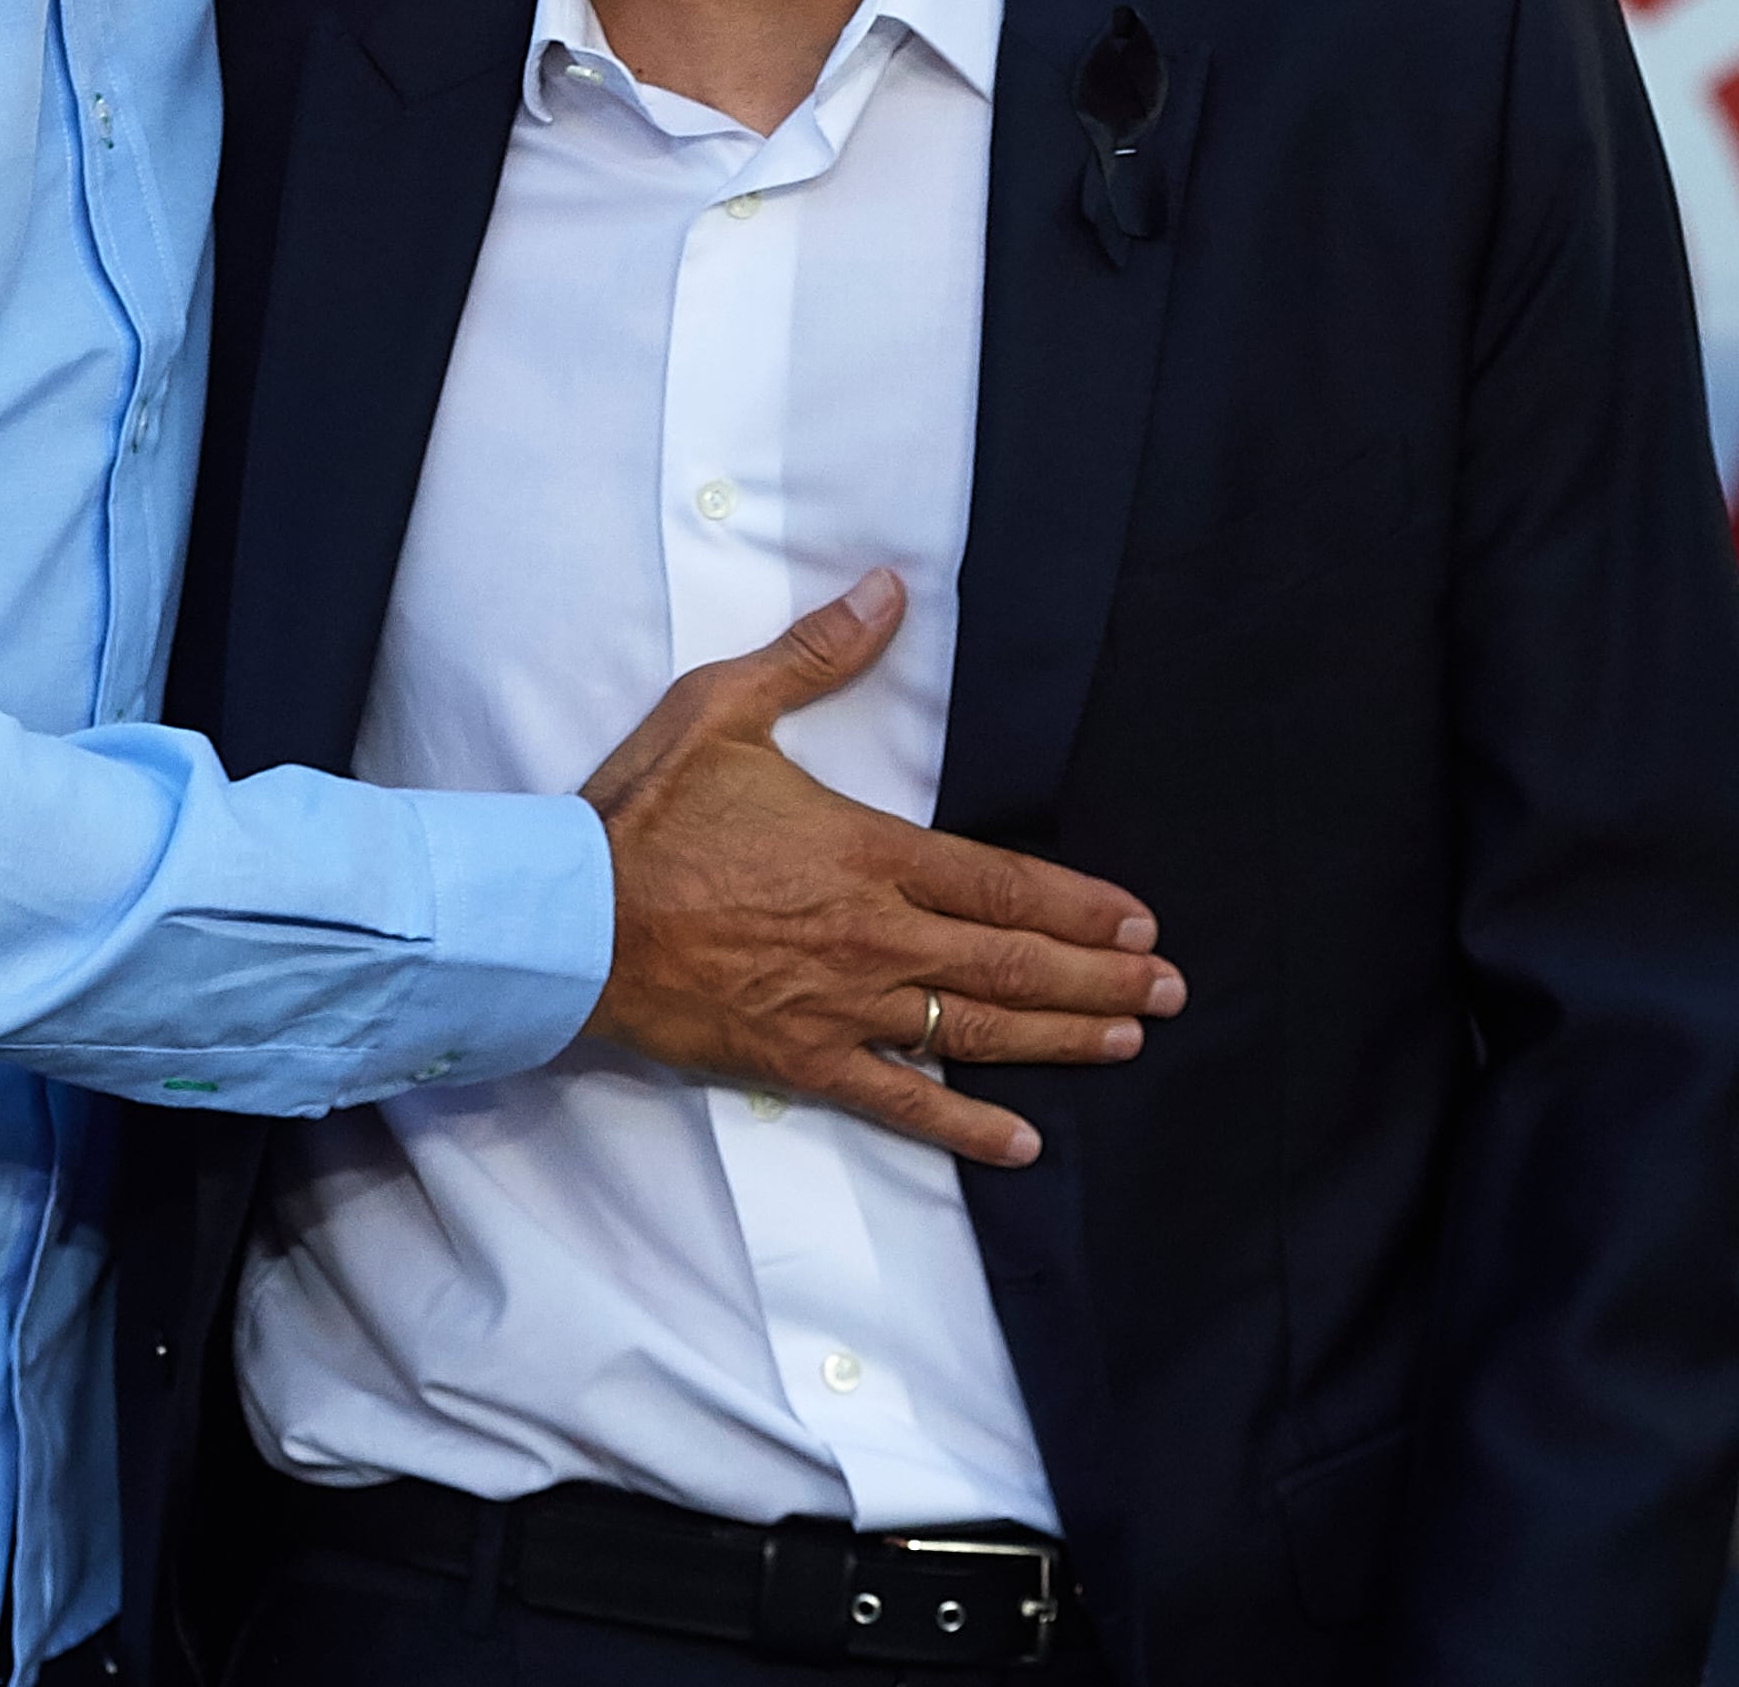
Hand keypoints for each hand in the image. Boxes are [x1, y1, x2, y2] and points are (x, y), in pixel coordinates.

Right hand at [579, 571, 1183, 1169]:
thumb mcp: (719, 708)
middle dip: (1100, 978)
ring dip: (1060, 1039)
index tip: (1138, 921)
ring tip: (1128, 1043)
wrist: (567, 918)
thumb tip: (887, 591)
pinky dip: (964, 1126)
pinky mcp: (800, 1059)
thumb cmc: (642, 813)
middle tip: (1170, 992)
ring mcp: (842, 1006)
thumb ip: (812, 655)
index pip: (1000, 883)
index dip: (1077, 907)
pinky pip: (900, 1102)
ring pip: (975, 1030)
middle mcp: (873, 936)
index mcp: (865, 853)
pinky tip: (1022, 1146)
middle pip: (1009, 963)